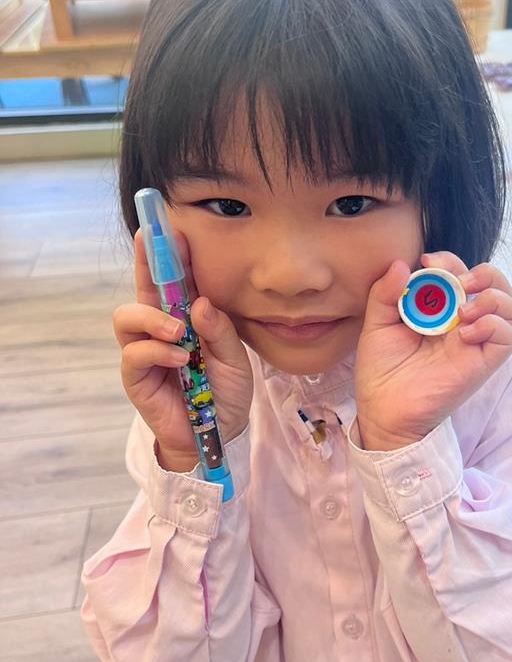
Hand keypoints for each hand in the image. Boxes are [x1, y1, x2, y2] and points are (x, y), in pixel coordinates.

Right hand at [113, 229, 252, 470]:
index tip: (169, 226)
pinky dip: (158, 352)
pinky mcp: (136, 377)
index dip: (168, 251)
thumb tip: (201, 303)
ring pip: (126, 317)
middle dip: (145, 262)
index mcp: (185, 316)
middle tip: (153, 242)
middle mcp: (159, 327)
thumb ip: (220, 330)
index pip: (173, 278)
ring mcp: (144, 350)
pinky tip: (180, 359)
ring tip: (179, 332)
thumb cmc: (225, 392)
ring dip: (152, 318)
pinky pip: (134, 354)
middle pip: (142, 287)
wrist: (218, 434)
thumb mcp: (234, 358)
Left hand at [354, 250, 511, 451]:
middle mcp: (464, 322)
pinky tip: (464, 333)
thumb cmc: (381, 370)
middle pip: (497, 284)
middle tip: (457, 281)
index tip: (427, 262)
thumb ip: (385, 293)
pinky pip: (508, 337)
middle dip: (483, 273)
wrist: (383, 410)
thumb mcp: (376, 325)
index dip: (450, 260)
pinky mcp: (483, 363)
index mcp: (441, 309)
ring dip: (493, 298)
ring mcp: (476, 342)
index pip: (461, 272)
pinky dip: (493, 326)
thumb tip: (401, 264)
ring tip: (464, 310)